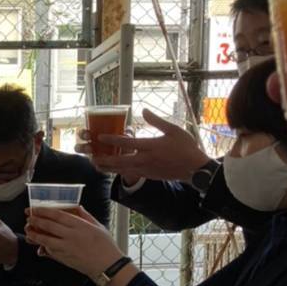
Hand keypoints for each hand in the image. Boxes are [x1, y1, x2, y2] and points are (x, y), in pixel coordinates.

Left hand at [25, 206, 120, 276]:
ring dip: (35, 234)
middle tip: (28, 216)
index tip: (36, 209)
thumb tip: (75, 207)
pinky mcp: (64, 259)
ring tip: (28, 230)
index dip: (44, 211)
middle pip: (49, 226)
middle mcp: (71, 236)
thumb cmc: (105, 246)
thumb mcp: (98, 226)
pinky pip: (50, 251)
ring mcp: (66, 248)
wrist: (108, 266)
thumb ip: (85, 215)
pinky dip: (42, 247)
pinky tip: (38, 243)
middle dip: (36, 220)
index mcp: (80, 226)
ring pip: (45, 240)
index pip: (57, 215)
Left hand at [79, 110, 208, 180]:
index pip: (127, 143)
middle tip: (91, 157)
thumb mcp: (173, 130)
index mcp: (150, 146)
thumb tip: (143, 110)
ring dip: (108, 167)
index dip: (111, 139)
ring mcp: (146, 169)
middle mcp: (145, 159)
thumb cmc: (186, 147)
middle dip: (104, 159)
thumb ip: (156, 121)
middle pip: (119, 160)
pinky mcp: (149, 175)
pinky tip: (112, 169)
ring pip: (122, 170)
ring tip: (96, 165)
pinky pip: (130, 173)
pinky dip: (119, 171)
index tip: (99, 137)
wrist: (195, 169)